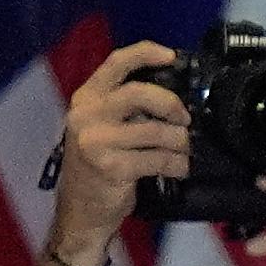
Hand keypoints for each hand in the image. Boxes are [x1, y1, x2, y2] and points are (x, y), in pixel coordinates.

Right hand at [37, 41, 188, 265]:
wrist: (80, 213)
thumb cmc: (98, 167)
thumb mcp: (103, 129)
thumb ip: (127, 109)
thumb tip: (173, 96)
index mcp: (86, 99)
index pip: (115, 64)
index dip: (145, 53)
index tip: (172, 56)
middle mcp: (86, 115)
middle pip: (140, 93)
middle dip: (172, 104)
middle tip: (184, 118)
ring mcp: (96, 141)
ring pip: (157, 130)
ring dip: (180, 142)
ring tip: (184, 151)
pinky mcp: (111, 166)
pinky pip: (160, 158)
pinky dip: (178, 164)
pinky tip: (180, 168)